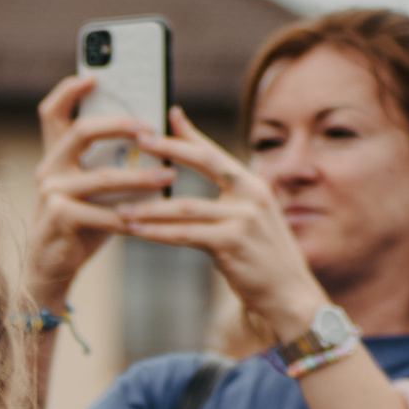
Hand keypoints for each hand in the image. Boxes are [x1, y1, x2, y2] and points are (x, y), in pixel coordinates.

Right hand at [27, 74, 173, 308]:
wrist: (51, 270)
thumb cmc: (81, 227)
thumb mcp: (96, 190)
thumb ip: (113, 163)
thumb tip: (155, 136)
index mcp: (56, 157)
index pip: (53, 112)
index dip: (69, 90)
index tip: (94, 76)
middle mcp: (49, 169)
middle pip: (81, 131)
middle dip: (119, 124)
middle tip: (150, 128)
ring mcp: (51, 193)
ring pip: (101, 176)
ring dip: (139, 176)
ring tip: (169, 175)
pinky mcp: (59, 217)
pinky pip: (103, 212)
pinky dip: (130, 216)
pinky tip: (151, 218)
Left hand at [117, 107, 331, 343]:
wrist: (289, 294)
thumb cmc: (262, 259)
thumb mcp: (249, 222)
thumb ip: (225, 201)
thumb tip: (191, 189)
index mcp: (253, 184)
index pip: (216, 151)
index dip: (191, 133)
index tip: (168, 114)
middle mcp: (252, 194)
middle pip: (204, 161)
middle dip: (169, 148)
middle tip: (138, 140)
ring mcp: (243, 218)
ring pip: (184, 207)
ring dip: (148, 207)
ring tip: (119, 206)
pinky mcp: (231, 243)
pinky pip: (183, 235)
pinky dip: (155, 233)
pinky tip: (133, 230)